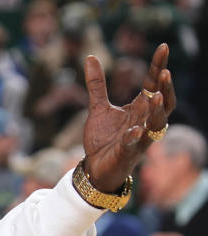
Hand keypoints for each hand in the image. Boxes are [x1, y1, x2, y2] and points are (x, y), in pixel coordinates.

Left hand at [82, 43, 174, 192]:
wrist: (95, 167)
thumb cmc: (103, 139)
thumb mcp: (98, 108)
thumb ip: (97, 84)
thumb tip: (90, 56)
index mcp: (140, 108)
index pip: (153, 84)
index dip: (158, 66)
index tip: (163, 46)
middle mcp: (145, 121)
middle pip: (164, 102)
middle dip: (166, 88)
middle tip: (165, 72)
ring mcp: (140, 138)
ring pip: (156, 124)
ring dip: (157, 110)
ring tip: (156, 96)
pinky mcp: (128, 152)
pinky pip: (135, 144)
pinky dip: (135, 136)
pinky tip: (134, 130)